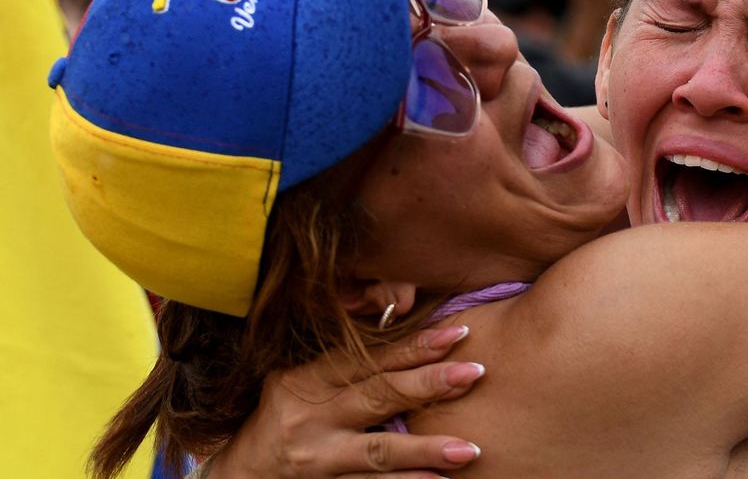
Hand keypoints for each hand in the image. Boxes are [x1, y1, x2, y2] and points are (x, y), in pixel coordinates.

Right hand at [208, 325, 483, 477]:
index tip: (457, 333)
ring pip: (378, 450)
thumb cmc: (281, 417)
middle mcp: (311, 415)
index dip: (413, 345)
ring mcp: (317, 456)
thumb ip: (347, 360)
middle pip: (377, 395)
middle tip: (475, 372)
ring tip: (469, 449)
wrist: (239, 475)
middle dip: (428, 384)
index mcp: (308, 379)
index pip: (368, 358)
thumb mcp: (301, 380)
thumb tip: (404, 318)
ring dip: (426, 449)